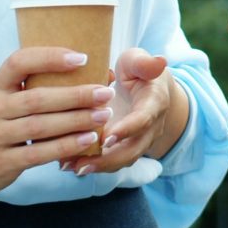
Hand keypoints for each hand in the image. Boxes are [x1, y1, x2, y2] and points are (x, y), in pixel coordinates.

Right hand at [0, 47, 114, 198]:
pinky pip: (38, 153)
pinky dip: (65, 146)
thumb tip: (83, 71)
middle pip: (38, 98)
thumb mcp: (0, 98)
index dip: (50, 57)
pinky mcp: (1, 162)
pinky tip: (87, 140)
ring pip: (40, 126)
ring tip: (103, 115)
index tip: (81, 57)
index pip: (19, 62)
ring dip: (76, 120)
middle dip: (75, 95)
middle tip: (104, 92)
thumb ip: (30, 87)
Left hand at [60, 48, 188, 175]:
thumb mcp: (138, 61)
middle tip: (82, 163)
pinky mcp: (125, 147)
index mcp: (154, 103)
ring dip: (97, 166)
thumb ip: (144, 62)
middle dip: (107, 159)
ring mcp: (139, 141)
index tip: (105, 138)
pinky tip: (68, 164)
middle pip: (133, 149)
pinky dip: (91, 164)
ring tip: (70, 167)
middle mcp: (150, 128)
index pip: (143, 120)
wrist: (150, 89)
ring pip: (122, 160)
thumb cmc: (138, 71)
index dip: (126, 130)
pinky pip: (112, 161)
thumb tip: (159, 60)